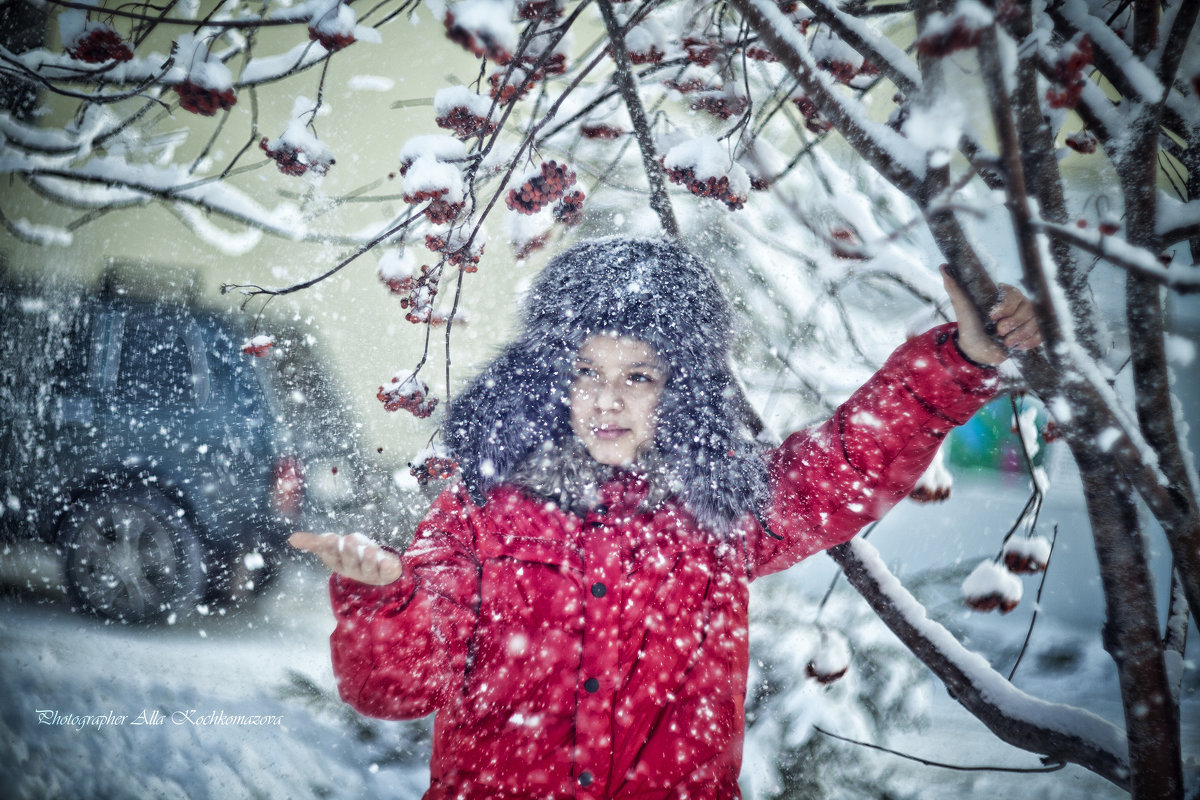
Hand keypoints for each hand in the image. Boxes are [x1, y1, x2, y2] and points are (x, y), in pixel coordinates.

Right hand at [288, 531, 402, 584]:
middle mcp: (353, 569)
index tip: (328, 539)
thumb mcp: (334, 546)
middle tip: (349, 540)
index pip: (332, 555)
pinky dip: (388, 566)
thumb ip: (314, 542)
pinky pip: (387, 571)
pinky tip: (388, 562)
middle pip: (350, 561)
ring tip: (371, 549)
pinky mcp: (387, 572)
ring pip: (369, 567)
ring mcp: (370, 573)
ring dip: (369, 559)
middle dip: (350, 551)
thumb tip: (291, 539)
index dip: (330, 548)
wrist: (378, 570)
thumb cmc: (353, 554)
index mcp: (339, 562)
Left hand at [941, 266, 1042, 365]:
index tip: (992, 317)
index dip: (1005, 306)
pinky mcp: (1034, 332)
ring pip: (1035, 322)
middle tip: (998, 331)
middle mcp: (1020, 304)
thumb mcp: (962, 309)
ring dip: (1020, 334)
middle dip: (1013, 322)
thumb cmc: (970, 326)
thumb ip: (955, 289)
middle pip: (1027, 308)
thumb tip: (944, 267)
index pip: (1013, 294)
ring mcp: (1029, 318)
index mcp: (1004, 295)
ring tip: (1006, 342)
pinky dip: (1030, 342)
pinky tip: (1018, 347)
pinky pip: (1041, 334)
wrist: (976, 350)